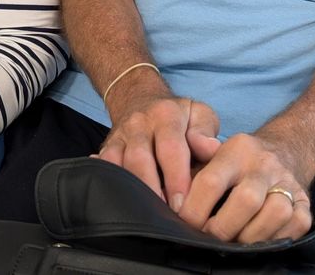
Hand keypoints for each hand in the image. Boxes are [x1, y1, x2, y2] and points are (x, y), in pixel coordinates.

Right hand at [98, 91, 219, 210]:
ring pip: (117, 164)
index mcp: (166, 115)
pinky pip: (103, 166)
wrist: (142, 99)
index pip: (171, 148)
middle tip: (166, 216)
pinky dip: (107, 182)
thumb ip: (206, 133)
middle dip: (152, 189)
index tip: (183, 205)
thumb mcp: (199, 114)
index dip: (176, 178)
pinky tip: (119, 200)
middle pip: (139, 159)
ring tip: (147, 214)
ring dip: (132, 191)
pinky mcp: (106, 147)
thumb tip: (211, 150)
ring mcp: (119, 135)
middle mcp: (139, 123)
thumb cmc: (178, 117)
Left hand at [178, 132, 311, 243]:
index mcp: (237, 149)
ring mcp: (288, 182)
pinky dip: (274, 238)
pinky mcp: (306, 201)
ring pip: (274, 213)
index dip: (195, 208)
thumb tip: (175, 203)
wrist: (283, 150)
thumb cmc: (238, 160)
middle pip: (246, 200)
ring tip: (233, 240)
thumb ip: (194, 171)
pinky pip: (295, 226)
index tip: (184, 221)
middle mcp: (264, 163)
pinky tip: (257, 238)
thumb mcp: (214, 152)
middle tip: (208, 237)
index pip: (212, 181)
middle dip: (222, 227)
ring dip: (250, 235)